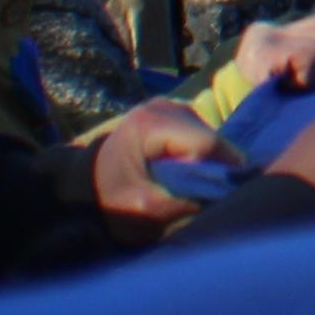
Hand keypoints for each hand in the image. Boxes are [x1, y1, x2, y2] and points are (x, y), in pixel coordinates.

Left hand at [89, 95, 230, 223]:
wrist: (86, 187)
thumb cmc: (111, 200)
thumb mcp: (147, 209)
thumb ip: (186, 201)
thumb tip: (227, 195)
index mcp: (149, 125)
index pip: (204, 144)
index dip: (223, 170)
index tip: (228, 194)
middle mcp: (162, 107)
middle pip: (210, 136)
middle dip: (217, 166)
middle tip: (210, 194)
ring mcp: (168, 105)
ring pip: (209, 134)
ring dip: (210, 160)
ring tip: (196, 182)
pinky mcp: (172, 111)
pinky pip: (201, 132)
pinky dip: (200, 153)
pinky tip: (188, 169)